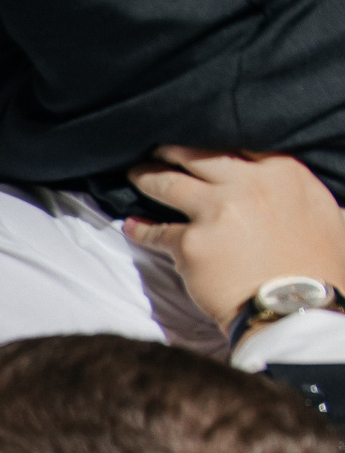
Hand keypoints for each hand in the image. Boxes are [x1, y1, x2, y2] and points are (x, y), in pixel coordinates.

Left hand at [124, 148, 344, 332]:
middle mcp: (246, 184)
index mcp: (282, 173)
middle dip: (172, 152)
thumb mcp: (322, 213)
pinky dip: (139, 228)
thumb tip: (283, 188)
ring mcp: (214, 212)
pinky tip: (131, 225)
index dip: (211, 146)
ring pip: (168, 185)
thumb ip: (294, 192)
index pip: (237, 148)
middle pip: (197, 157)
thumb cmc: (315, 267)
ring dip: (147, 177)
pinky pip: (155, 232)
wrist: (294, 306)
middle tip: (156, 150)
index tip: (196, 147)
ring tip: (135, 175)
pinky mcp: (190, 243)